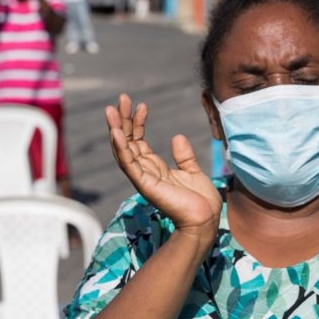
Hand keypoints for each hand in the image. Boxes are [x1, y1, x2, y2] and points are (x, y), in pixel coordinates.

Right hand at [106, 94, 221, 241]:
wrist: (206, 219)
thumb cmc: (200, 201)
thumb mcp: (192, 171)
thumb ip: (183, 156)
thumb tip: (177, 137)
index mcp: (155, 168)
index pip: (139, 142)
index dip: (137, 123)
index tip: (141, 105)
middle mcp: (145, 172)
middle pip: (128, 142)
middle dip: (123, 120)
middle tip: (121, 99)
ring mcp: (143, 178)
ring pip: (123, 151)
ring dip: (116, 130)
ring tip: (112, 110)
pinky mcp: (145, 185)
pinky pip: (129, 165)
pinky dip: (121, 149)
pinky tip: (117, 133)